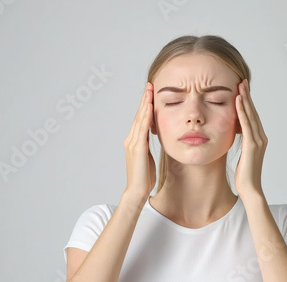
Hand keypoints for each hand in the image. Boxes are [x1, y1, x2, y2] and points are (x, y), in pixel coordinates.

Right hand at [123, 82, 155, 199]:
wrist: (137, 191)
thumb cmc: (144, 176)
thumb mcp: (147, 157)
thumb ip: (148, 145)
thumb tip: (154, 137)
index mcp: (134, 141)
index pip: (141, 119)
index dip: (145, 105)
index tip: (150, 93)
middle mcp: (131, 139)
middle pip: (139, 115)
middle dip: (145, 99)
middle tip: (149, 85)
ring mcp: (133, 143)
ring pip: (140, 119)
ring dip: (145, 104)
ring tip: (149, 91)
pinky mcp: (138, 149)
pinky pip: (142, 129)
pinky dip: (146, 117)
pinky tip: (149, 108)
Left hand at [234, 79, 267, 198]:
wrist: (250, 189)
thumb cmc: (244, 175)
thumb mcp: (242, 155)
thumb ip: (241, 143)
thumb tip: (234, 134)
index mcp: (258, 139)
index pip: (252, 117)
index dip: (248, 102)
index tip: (242, 90)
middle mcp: (261, 137)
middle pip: (253, 112)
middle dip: (248, 96)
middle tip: (243, 81)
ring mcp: (258, 141)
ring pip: (251, 115)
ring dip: (245, 99)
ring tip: (240, 86)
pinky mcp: (252, 145)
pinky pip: (246, 124)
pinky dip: (242, 112)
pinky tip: (238, 101)